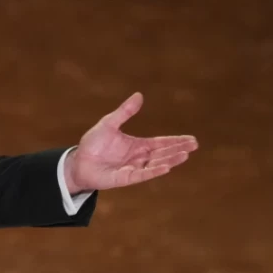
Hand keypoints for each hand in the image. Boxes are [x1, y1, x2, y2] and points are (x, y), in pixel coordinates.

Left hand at [64, 92, 196, 192]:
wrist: (78, 162)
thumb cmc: (93, 144)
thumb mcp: (109, 123)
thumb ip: (124, 112)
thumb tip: (139, 95)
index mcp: (137, 145)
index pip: (160, 143)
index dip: (175, 141)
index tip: (191, 139)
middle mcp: (138, 157)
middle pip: (162, 153)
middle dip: (178, 149)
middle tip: (194, 145)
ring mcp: (133, 168)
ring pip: (156, 164)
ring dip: (170, 160)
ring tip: (185, 155)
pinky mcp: (126, 178)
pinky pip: (143, 174)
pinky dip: (154, 171)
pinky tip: (166, 167)